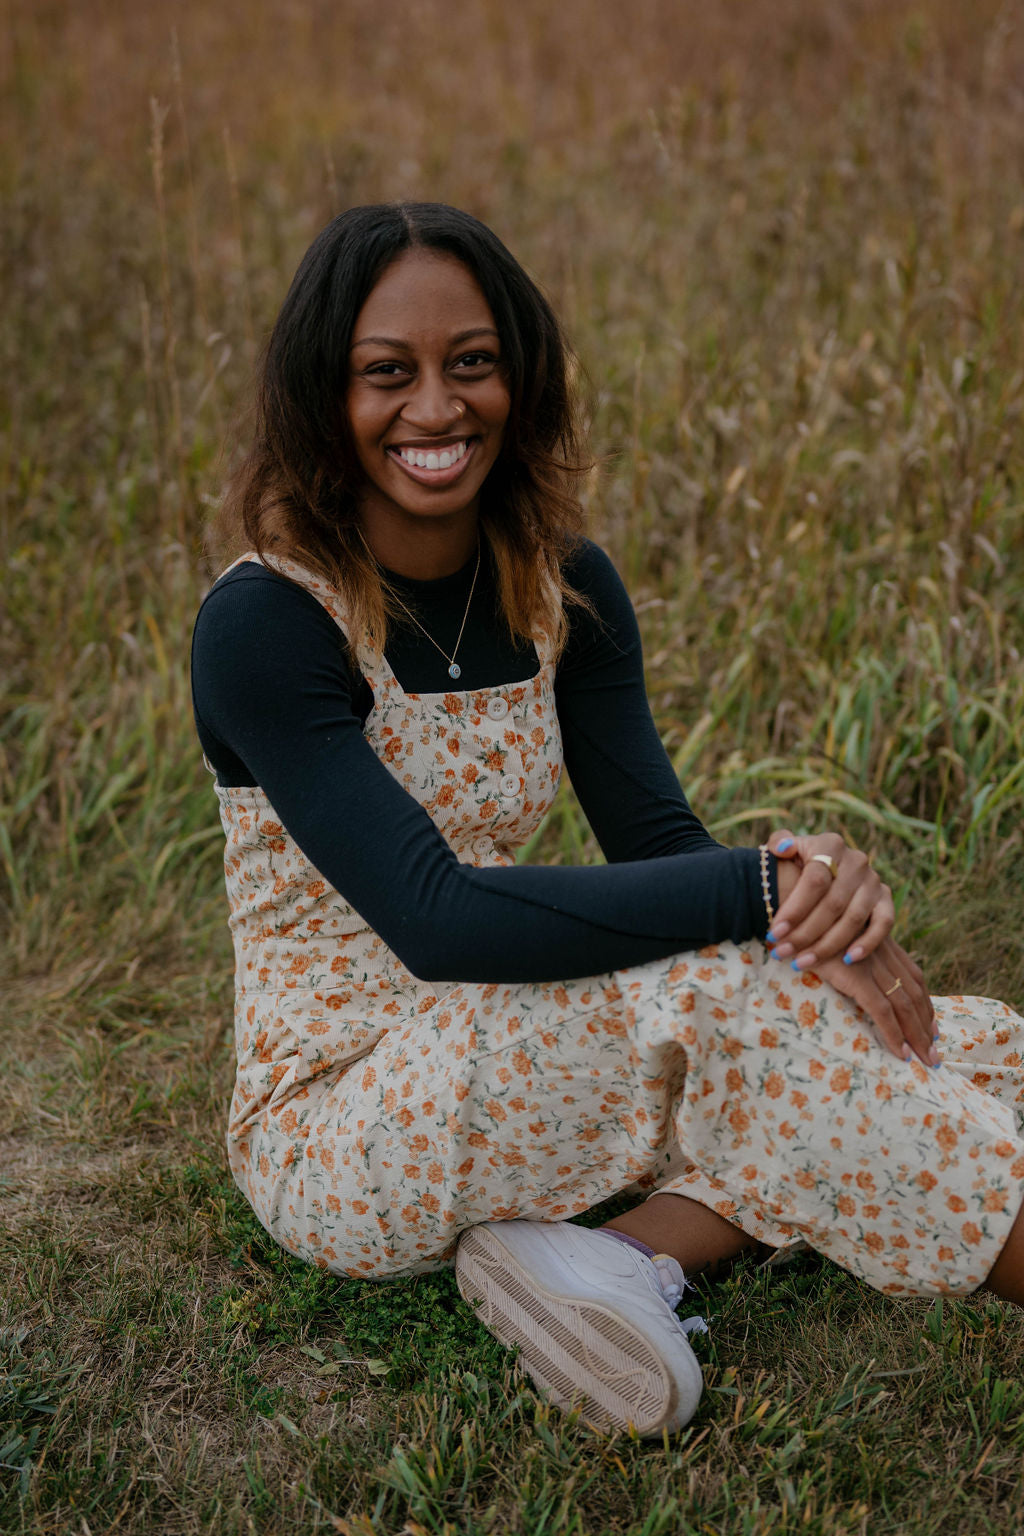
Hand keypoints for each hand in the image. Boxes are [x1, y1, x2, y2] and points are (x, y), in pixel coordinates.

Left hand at [766, 828, 893, 968]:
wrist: (828, 867)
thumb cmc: (799, 861)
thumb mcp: (787, 847)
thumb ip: (779, 841)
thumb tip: (783, 847)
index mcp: (830, 845)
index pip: (814, 881)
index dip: (794, 909)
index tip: (775, 932)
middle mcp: (856, 861)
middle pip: (832, 904)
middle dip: (804, 933)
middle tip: (782, 952)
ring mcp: (873, 881)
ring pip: (853, 919)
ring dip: (827, 945)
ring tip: (802, 962)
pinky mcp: (885, 898)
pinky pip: (883, 924)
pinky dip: (867, 943)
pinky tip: (847, 960)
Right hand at [813, 936, 938, 1065]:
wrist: (790, 913)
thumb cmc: (806, 926)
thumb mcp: (837, 936)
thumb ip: (851, 951)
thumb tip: (850, 974)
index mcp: (881, 943)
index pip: (913, 977)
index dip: (925, 1003)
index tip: (931, 1026)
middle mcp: (882, 952)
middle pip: (914, 994)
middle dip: (926, 1025)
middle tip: (934, 1053)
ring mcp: (870, 964)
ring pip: (904, 1005)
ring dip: (917, 1035)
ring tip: (925, 1058)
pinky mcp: (855, 976)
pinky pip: (881, 1010)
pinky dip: (893, 1032)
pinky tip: (900, 1052)